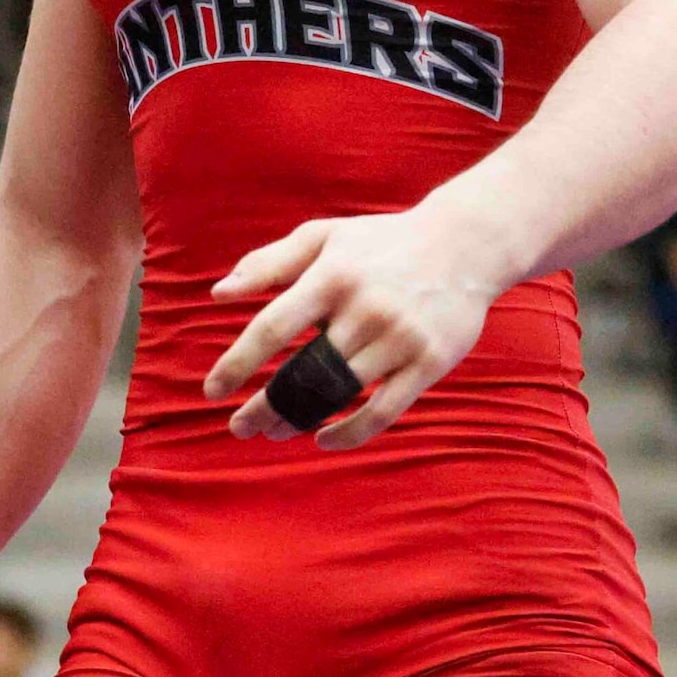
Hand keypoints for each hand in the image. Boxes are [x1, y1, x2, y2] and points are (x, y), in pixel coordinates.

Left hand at [202, 208, 513, 450]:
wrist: (464, 245)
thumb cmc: (381, 242)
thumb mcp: (323, 237)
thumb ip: (267, 263)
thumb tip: (217, 295)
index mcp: (332, 276)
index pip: (272, 328)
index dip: (237, 363)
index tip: (212, 391)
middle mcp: (364, 308)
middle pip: (302, 373)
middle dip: (263, 407)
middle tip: (239, 427)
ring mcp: (399, 338)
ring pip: (337, 396)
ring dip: (297, 422)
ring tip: (273, 433)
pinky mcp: (427, 364)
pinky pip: (381, 413)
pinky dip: (348, 434)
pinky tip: (323, 439)